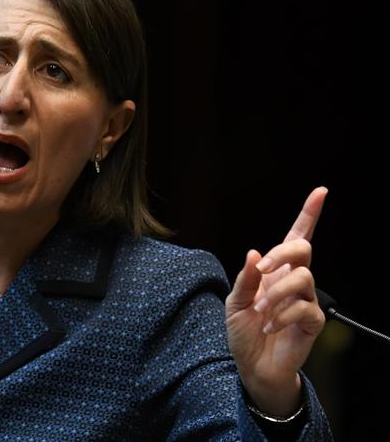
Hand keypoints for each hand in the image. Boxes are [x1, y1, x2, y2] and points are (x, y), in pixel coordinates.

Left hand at [225, 186, 327, 416]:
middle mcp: (292, 280)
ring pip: (303, 277)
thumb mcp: (235, 302)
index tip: (320, 192)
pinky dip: (282, 316)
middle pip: (302, 249)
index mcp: (274, 270)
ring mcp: (304, 299)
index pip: (296, 237)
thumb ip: (245, 278)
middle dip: (282, 253)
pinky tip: (269, 327)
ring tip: (261, 312)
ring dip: (277, 293)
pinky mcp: (312, 320)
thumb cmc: (243, 331)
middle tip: (262, 269)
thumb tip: (255, 252)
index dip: (309, 214)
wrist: (252, 364)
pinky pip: (304, 308)